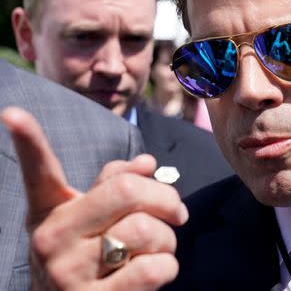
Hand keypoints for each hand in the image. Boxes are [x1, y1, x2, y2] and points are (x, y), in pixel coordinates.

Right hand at [0, 107, 187, 290]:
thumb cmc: (92, 258)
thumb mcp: (92, 220)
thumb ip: (116, 186)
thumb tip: (148, 162)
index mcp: (51, 212)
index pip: (40, 173)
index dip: (28, 141)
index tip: (11, 114)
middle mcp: (52, 239)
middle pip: (127, 192)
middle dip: (167, 198)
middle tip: (177, 212)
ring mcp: (69, 274)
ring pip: (144, 230)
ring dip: (168, 238)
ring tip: (160, 246)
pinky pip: (152, 269)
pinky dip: (168, 266)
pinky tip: (157, 270)